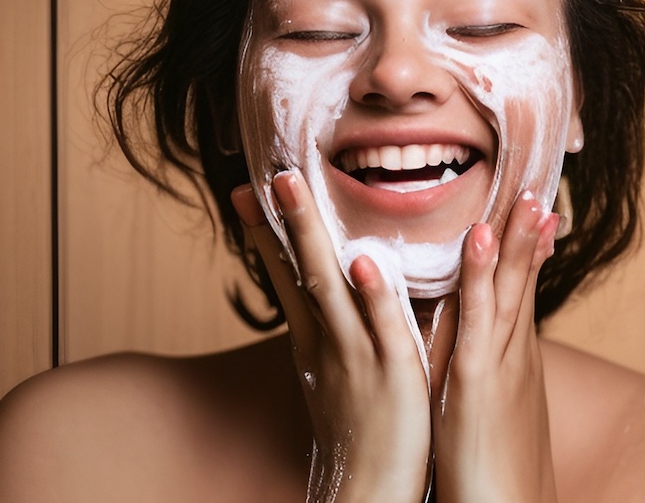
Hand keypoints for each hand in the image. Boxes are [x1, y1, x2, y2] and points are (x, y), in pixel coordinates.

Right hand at [231, 171, 430, 502]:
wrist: (367, 492)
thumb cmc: (354, 429)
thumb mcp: (326, 376)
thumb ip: (324, 333)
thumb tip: (312, 300)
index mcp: (312, 339)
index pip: (284, 276)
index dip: (266, 234)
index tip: (249, 194)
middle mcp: (326, 339)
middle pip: (299, 269)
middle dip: (285, 220)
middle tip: (272, 174)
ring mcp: (356, 353)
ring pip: (329, 285)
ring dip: (312, 236)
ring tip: (294, 190)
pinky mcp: (394, 373)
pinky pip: (382, 328)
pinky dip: (370, 296)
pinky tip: (361, 263)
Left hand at [431, 192, 558, 501]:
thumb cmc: (484, 452)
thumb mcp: (483, 393)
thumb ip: (474, 354)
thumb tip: (466, 326)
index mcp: (510, 351)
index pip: (519, 288)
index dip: (526, 250)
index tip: (532, 213)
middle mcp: (512, 348)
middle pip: (522, 280)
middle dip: (530, 235)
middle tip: (537, 192)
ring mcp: (499, 359)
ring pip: (509, 288)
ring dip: (516, 241)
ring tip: (527, 199)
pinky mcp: (478, 376)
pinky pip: (476, 315)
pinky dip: (480, 274)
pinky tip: (478, 239)